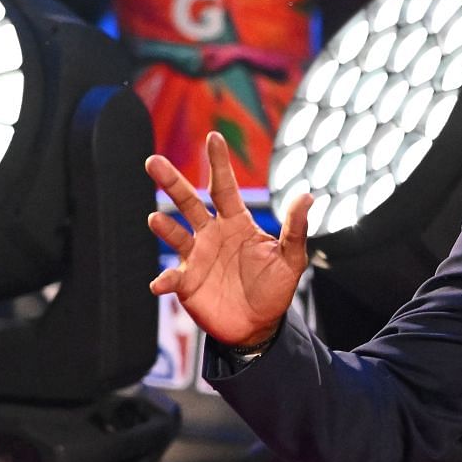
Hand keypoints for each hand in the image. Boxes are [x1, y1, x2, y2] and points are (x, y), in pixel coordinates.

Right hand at [146, 131, 312, 347]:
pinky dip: (164, 279)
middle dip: (172, 182)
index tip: (213, 136)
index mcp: (236, 223)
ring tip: (155, 219)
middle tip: (154, 161)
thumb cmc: (274, 288)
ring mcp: (196, 256)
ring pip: (175, 234)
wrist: (259, 325)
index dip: (219, 163)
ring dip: (165, 227)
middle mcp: (211, 234)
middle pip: (189, 202)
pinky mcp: (186, 282)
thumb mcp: (292, 259)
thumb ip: (296, 229)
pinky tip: (161, 283)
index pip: (225, 187)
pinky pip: (171, 277)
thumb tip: (307, 196)